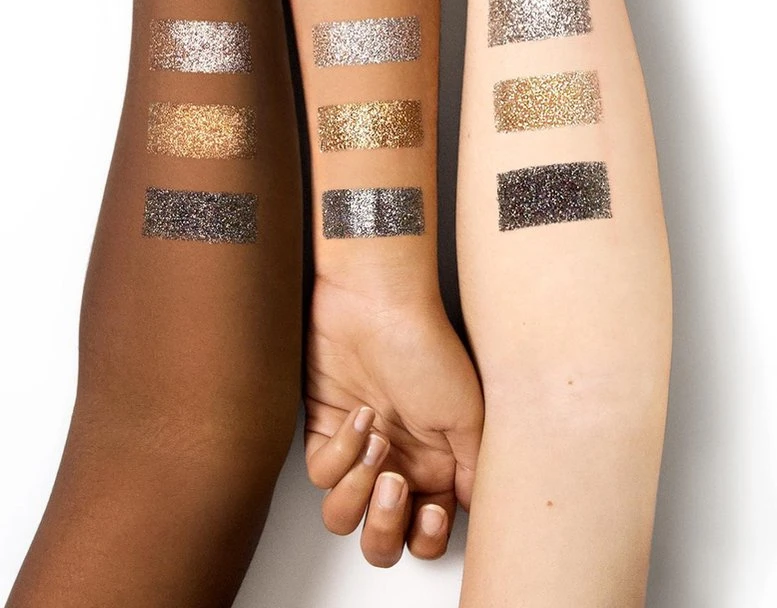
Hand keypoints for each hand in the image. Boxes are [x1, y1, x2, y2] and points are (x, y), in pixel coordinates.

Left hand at [305, 279, 483, 566]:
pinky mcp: (325, 433)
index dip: (426, 538)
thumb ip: (472, 473)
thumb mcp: (467, 413)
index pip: (428, 533)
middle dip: (385, 529)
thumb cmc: (426, 348)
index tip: (429, 511)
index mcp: (437, 466)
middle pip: (383, 539)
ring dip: (357, 494)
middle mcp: (399, 465)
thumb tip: (470, 516)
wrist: (376, 303)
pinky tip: (359, 416)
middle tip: (394, 486)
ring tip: (376, 448)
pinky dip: (339, 453)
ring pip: (344, 518)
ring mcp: (360, 452)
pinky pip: (321, 475)